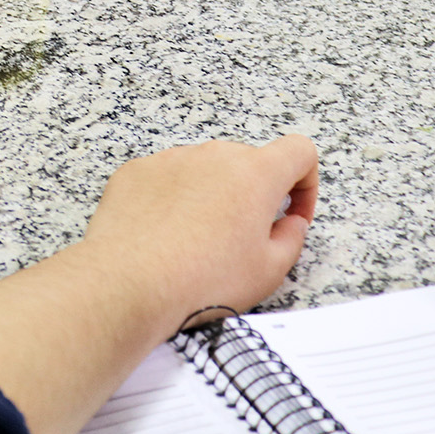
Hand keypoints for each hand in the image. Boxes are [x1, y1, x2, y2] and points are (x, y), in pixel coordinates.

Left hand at [79, 135, 318, 334]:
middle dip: (254, 194)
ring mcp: (169, 160)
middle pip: (247, 162)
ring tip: (197, 240)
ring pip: (203, 170)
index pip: (298, 151)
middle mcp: (211, 156)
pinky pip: (165, 178)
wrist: (129, 282)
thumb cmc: (199, 280)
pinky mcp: (136, 171)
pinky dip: (171, 199)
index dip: (305, 182)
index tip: (291, 212)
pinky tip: (164, 234)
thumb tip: (291, 224)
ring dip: (210, 195)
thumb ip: (291, 238)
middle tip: (243, 237)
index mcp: (253, 174)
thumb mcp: (268, 270)